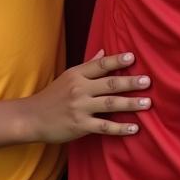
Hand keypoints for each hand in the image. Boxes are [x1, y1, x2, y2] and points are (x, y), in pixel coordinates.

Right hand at [24, 51, 150, 141]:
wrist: (31, 118)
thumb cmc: (52, 96)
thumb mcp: (68, 76)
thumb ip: (88, 65)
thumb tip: (104, 52)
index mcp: (77, 74)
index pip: (100, 65)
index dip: (117, 61)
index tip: (132, 58)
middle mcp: (80, 89)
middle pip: (109, 84)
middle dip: (130, 82)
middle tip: (148, 81)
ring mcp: (80, 108)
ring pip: (110, 104)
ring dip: (130, 104)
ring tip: (147, 103)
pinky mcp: (80, 126)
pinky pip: (104, 126)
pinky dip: (120, 128)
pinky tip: (135, 128)